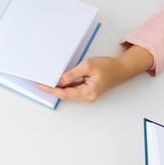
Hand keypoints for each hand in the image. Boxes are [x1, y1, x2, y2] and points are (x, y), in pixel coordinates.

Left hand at [37, 46, 153, 103]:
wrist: (122, 68)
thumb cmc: (109, 66)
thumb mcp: (88, 66)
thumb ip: (71, 74)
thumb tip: (58, 81)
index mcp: (87, 93)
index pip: (64, 93)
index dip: (50, 90)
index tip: (40, 85)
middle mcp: (87, 97)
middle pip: (65, 94)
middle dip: (52, 88)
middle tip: (40, 81)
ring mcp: (87, 96)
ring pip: (68, 92)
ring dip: (59, 87)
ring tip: (48, 79)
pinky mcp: (88, 92)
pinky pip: (73, 90)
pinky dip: (66, 86)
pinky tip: (60, 80)